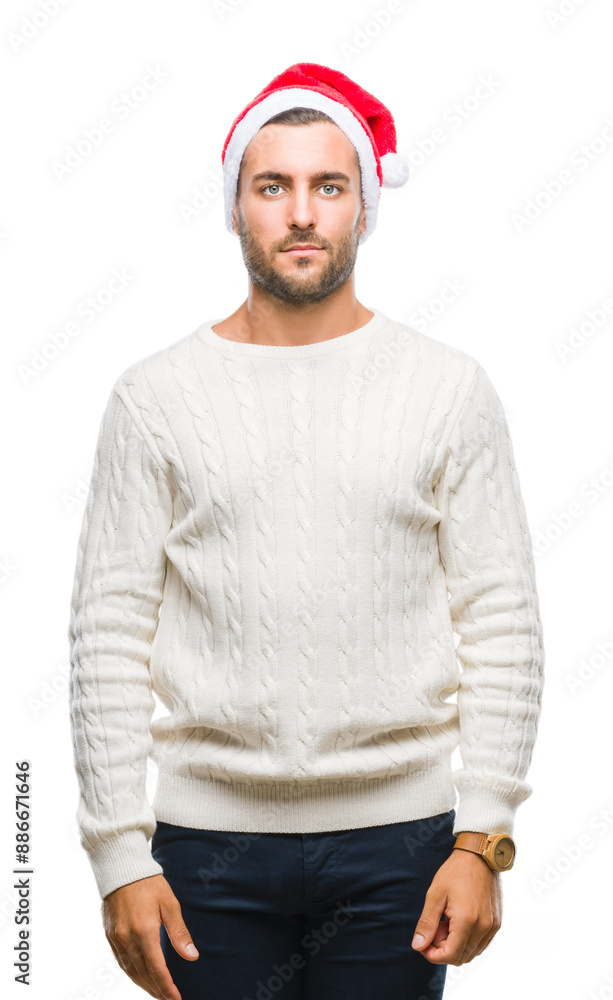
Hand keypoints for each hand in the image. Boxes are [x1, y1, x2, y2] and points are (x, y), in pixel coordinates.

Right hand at [102, 873, 198, 999]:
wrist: (123, 868)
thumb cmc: (150, 884)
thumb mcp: (170, 904)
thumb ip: (180, 933)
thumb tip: (192, 956)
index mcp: (144, 930)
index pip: (157, 969)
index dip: (167, 987)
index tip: (176, 998)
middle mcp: (127, 938)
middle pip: (143, 974)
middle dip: (157, 990)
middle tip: (169, 999)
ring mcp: (116, 938)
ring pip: (130, 971)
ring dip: (144, 985)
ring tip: (157, 993)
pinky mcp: (110, 935)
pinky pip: (121, 962)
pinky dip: (132, 974)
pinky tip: (140, 978)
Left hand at [411, 848, 501, 964]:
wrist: (479, 855)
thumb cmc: (455, 872)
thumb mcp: (435, 894)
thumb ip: (427, 923)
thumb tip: (418, 946)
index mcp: (466, 921)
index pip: (450, 956)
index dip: (433, 955)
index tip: (423, 943)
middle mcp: (483, 927)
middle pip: (460, 958)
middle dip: (443, 949)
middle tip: (436, 926)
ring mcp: (493, 926)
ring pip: (471, 953)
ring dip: (456, 945)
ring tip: (447, 921)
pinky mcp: (497, 923)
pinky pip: (481, 944)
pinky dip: (467, 941)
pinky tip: (459, 921)